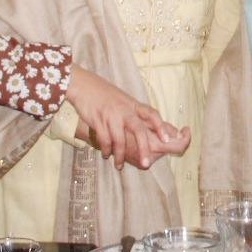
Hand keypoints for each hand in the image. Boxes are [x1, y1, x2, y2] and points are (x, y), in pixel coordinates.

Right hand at [65, 67, 182, 168]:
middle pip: (138, 130)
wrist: (84, 85)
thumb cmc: (107, 95)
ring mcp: (111, 115)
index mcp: (134, 105)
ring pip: (119, 139)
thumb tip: (157, 126)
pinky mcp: (97, 119)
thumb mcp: (126, 101)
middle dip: (143, 148)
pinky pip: (104, 138)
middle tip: (146, 164)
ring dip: (120, 155)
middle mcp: (124, 110)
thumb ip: (139, 113)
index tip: (167, 140)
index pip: (152, 114)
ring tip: (119, 166)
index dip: (160, 127)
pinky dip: (106, 149)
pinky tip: (106, 155)